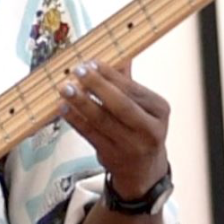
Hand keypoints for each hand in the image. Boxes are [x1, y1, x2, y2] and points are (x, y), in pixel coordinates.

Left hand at [56, 59, 169, 197]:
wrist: (144, 171)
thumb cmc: (140, 130)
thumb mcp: (143, 107)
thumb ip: (127, 81)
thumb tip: (118, 52)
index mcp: (160, 110)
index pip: (133, 89)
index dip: (110, 75)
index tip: (91, 62)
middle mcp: (149, 129)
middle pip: (120, 105)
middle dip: (97, 86)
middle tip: (77, 71)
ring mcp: (131, 146)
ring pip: (102, 120)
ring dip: (81, 102)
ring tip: (65, 88)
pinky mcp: (113, 156)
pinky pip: (90, 135)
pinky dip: (75, 120)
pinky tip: (63, 108)